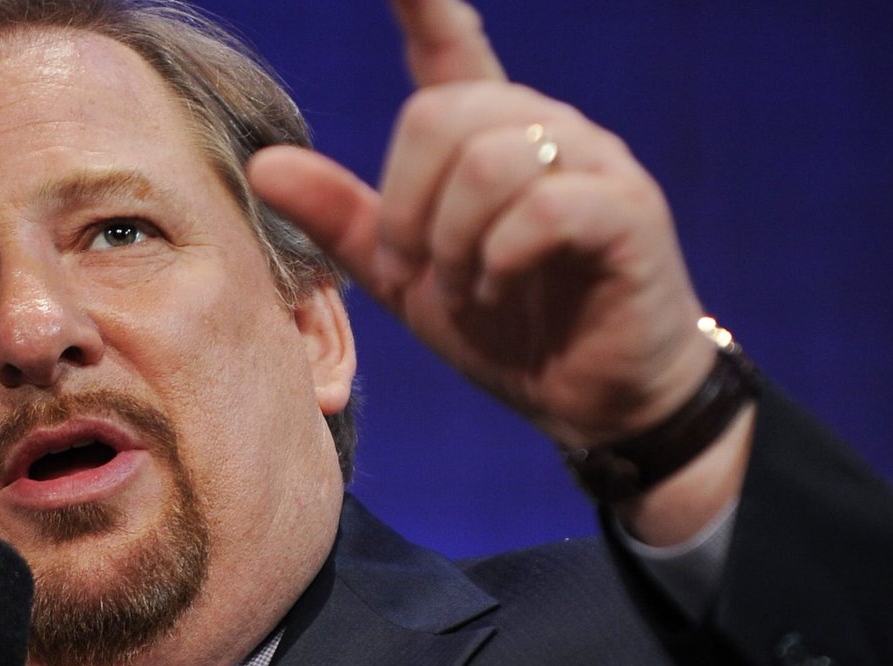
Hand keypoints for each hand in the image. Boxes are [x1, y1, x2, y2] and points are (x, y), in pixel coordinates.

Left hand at [248, 0, 717, 450]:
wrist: (590, 399)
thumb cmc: (505, 328)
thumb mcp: (405, 279)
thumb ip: (342, 222)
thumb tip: (263, 164)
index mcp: (485, 137)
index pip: (449, 46)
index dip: (421, 2)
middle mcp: (544, 129)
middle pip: (439, 116)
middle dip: (406, 207)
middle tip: (415, 272)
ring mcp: (594, 164)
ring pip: (488, 160)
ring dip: (454, 242)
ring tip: (468, 290)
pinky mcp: (629, 212)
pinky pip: (544, 207)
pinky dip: (502, 260)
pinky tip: (502, 292)